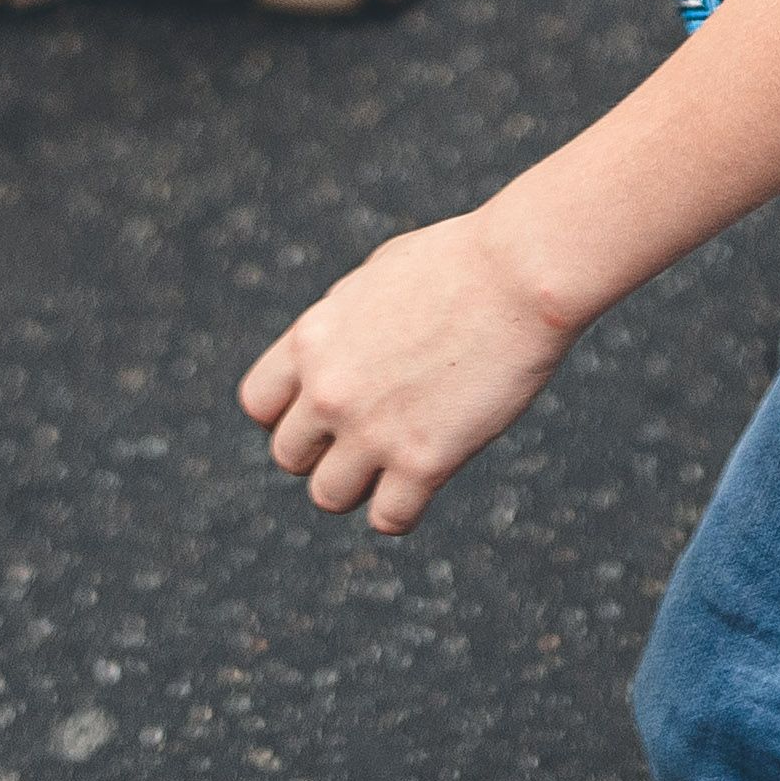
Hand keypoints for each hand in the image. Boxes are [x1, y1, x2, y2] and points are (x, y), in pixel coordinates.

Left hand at [240, 213, 577, 535]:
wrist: (520, 274)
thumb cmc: (461, 262)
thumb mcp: (376, 278)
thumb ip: (344, 324)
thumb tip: (338, 351)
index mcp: (312, 339)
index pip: (259, 404)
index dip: (288, 413)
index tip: (324, 411)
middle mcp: (329, 390)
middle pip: (289, 456)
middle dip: (323, 450)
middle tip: (367, 436)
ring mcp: (372, 430)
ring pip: (328, 497)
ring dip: (357, 486)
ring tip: (393, 465)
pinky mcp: (423, 461)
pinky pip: (388, 518)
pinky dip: (401, 511)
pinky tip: (424, 484)